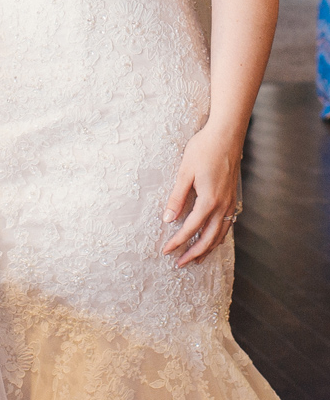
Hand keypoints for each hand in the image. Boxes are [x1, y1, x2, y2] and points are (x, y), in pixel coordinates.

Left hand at [161, 124, 240, 266]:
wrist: (226, 135)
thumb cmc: (203, 149)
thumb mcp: (185, 172)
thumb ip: (177, 197)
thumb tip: (168, 219)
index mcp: (209, 201)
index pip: (190, 229)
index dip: (177, 242)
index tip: (166, 251)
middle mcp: (222, 206)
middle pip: (208, 239)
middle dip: (193, 253)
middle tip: (180, 263)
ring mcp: (230, 203)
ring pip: (220, 234)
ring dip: (207, 249)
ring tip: (196, 258)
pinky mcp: (233, 198)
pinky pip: (227, 225)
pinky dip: (218, 237)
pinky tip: (212, 239)